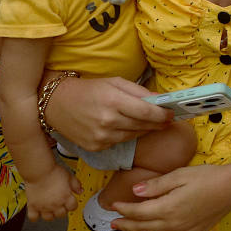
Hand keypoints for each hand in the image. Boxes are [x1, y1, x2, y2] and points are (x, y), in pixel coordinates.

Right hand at [25, 164, 82, 220]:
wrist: (39, 170)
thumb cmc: (53, 172)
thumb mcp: (69, 176)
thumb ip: (76, 184)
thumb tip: (80, 190)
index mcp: (66, 197)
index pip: (73, 207)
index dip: (73, 204)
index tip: (71, 202)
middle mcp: (55, 204)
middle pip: (62, 214)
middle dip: (63, 209)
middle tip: (60, 204)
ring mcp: (44, 207)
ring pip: (49, 218)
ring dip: (51, 214)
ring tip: (50, 208)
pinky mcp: (33, 206)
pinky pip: (34, 217)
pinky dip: (36, 216)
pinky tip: (38, 211)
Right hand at [43, 76, 170, 152]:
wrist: (57, 104)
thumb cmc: (89, 89)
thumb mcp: (114, 82)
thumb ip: (138, 91)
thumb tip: (159, 99)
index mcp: (113, 101)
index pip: (146, 111)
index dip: (162, 114)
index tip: (172, 113)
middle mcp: (108, 121)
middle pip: (143, 125)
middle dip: (157, 123)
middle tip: (168, 120)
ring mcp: (101, 137)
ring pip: (133, 135)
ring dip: (144, 129)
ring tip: (151, 123)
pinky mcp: (96, 147)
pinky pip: (120, 142)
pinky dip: (126, 135)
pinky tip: (126, 127)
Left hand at [112, 165, 230, 230]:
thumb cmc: (206, 177)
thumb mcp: (179, 175)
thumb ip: (156, 185)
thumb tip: (135, 191)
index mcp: (168, 207)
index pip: (139, 212)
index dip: (124, 209)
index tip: (114, 205)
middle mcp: (174, 224)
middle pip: (145, 227)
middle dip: (127, 225)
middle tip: (114, 223)